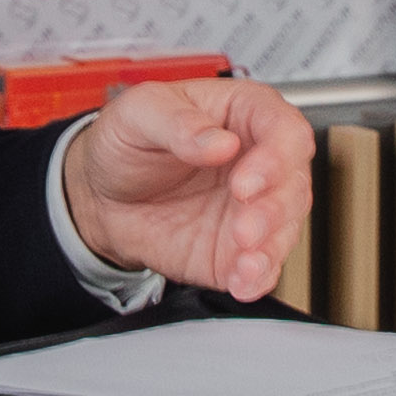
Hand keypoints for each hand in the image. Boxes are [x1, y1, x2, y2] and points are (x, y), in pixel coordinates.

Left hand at [60, 75, 314, 299]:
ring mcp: (253, 208)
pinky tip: (242, 282)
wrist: (102, 196)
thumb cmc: (128, 142)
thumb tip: (221, 142)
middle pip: (292, 183)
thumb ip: (178, 123)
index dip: (275, 157)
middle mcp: (258, 161)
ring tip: (244, 262)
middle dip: (273, 210)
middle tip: (243, 227)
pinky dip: (258, 277)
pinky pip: (262, 266)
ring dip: (270, 248)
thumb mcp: (137, 113)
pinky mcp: (239, 249)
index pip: (284, 130)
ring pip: (286, 227)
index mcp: (244, 115)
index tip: (245, 182)